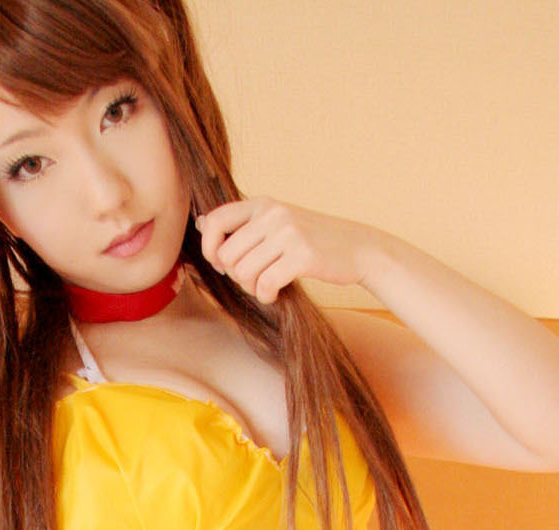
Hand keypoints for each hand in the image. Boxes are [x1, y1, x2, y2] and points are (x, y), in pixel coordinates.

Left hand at [195, 196, 374, 301]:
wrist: (358, 248)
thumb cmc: (313, 240)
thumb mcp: (277, 223)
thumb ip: (242, 224)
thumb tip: (201, 223)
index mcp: (263, 203)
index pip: (215, 222)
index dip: (210, 249)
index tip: (223, 264)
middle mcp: (273, 213)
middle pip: (227, 257)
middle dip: (236, 276)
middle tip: (255, 279)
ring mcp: (288, 233)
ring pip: (244, 273)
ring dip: (253, 288)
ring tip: (268, 285)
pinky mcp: (303, 256)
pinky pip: (265, 285)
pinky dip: (267, 296)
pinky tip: (276, 294)